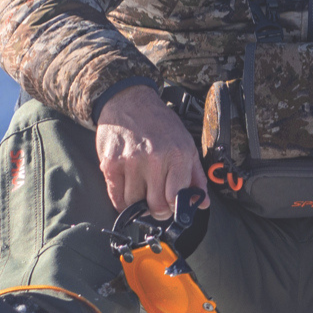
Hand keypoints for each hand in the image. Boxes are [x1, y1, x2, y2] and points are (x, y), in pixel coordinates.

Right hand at [94, 84, 206, 218]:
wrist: (129, 101)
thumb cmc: (159, 123)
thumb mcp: (186, 144)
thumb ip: (195, 175)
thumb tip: (202, 202)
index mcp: (178, 154)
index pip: (176, 197)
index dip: (175, 208)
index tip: (172, 206)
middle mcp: (155, 159)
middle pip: (156, 205)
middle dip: (158, 211)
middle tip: (157, 204)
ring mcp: (130, 162)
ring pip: (134, 204)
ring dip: (139, 205)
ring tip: (143, 193)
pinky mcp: (110, 164)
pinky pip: (116, 197)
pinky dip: (122, 202)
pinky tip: (129, 191)